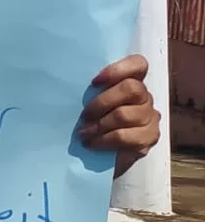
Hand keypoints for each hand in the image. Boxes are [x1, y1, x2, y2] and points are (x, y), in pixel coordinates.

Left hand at [80, 55, 161, 177]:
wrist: (102, 157)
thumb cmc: (92, 122)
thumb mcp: (90, 104)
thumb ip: (91, 92)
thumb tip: (69, 86)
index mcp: (132, 82)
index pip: (138, 64)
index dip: (117, 70)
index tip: (94, 82)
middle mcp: (146, 97)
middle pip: (131, 88)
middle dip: (102, 102)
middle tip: (84, 116)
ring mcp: (151, 117)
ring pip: (125, 114)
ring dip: (99, 125)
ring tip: (83, 134)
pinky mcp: (149, 137)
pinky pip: (126, 136)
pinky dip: (104, 140)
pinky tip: (93, 144)